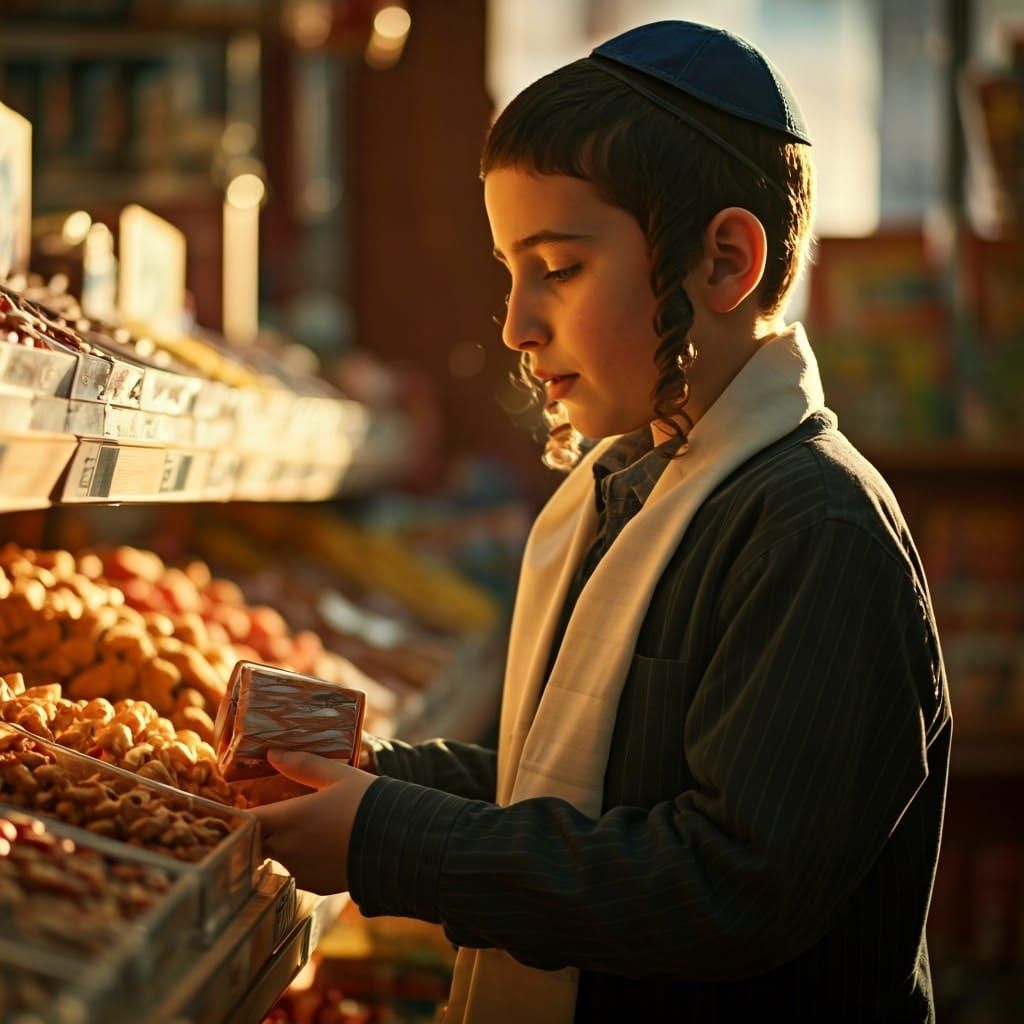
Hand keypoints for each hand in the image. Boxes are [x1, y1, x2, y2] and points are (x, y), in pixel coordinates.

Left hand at [249, 750, 377, 894]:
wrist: (400, 843)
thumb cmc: (368, 803)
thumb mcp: (338, 775)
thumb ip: (302, 765)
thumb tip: (272, 754)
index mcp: (288, 819)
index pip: (245, 820)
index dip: (236, 814)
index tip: (236, 806)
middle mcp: (287, 849)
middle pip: (254, 842)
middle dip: (255, 830)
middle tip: (265, 814)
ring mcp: (300, 871)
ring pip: (274, 857)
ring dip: (277, 844)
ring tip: (297, 827)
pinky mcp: (315, 886)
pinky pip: (295, 870)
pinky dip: (298, 859)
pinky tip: (318, 844)